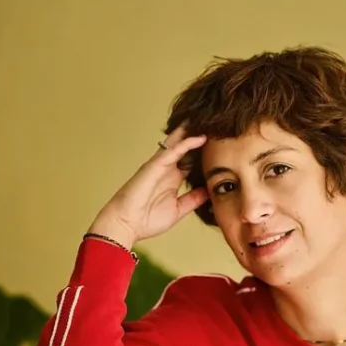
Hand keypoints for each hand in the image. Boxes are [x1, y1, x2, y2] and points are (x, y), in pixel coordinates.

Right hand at [87, 127, 207, 247]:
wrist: (125, 225)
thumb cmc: (146, 220)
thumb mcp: (178, 209)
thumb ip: (192, 200)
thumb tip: (209, 192)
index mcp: (172, 178)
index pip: (191, 159)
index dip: (204, 151)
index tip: (220, 143)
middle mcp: (167, 168)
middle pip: (185, 146)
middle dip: (197, 134)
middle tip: (215, 124)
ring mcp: (160, 165)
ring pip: (179, 143)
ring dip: (193, 132)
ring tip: (209, 120)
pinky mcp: (154, 166)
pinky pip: (173, 151)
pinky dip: (187, 143)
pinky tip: (200, 137)